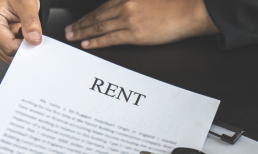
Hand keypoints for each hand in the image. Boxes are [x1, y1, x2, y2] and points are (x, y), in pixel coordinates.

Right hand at [0, 0, 41, 63]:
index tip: (32, 37)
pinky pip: (7, 54)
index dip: (24, 45)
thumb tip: (33, 39)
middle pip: (8, 53)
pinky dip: (16, 47)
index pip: (8, 46)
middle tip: (24, 29)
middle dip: (21, 45)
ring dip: (18, 46)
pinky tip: (16, 34)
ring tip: (19, 29)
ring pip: (8, 56)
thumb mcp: (26, 4)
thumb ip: (31, 21)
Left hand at [65, 0, 218, 48]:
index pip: (102, 7)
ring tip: (73, 37)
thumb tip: (121, 12)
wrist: (189, 12)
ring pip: (99, 27)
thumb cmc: (173, 6)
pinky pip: (110, 38)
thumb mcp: (148, 0)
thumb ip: (133, 4)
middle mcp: (125, 6)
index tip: (79, 20)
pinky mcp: (135, 33)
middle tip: (68, 30)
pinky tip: (87, 43)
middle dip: (80, 24)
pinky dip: (96, 41)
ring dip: (83, 32)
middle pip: (96, 17)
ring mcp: (129, 20)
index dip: (88, 15)